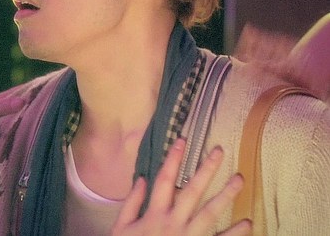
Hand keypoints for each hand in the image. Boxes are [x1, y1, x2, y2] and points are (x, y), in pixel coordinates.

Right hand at [111, 138, 250, 235]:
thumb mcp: (120, 227)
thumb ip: (131, 203)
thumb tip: (142, 179)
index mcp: (154, 214)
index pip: (165, 180)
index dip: (173, 159)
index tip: (183, 141)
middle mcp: (173, 222)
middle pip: (192, 191)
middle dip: (206, 170)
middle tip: (219, 151)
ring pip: (210, 213)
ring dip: (226, 196)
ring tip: (239, 179)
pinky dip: (234, 233)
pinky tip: (247, 222)